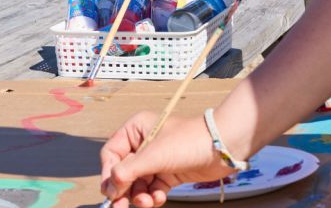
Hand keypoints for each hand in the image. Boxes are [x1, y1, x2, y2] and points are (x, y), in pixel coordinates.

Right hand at [100, 112, 234, 207]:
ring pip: (138, 183)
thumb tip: (110, 186)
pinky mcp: (168, 173)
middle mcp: (143, 143)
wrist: (222, 147)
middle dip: (123, 190)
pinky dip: (153, 196)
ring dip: (139, 196)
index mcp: (135, 129)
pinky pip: (152, 189)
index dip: (108, 173)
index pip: (112, 154)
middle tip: (119, 207)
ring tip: (147, 203)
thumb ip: (129, 171)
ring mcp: (156, 159)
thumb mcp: (155, 155)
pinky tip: (159, 198)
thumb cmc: (189, 141)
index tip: (111, 191)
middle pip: (123, 171)